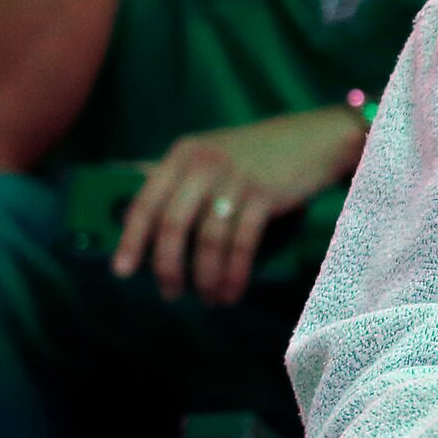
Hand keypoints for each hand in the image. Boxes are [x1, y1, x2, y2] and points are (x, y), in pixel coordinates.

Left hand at [112, 106, 365, 304]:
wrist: (314, 139)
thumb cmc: (258, 154)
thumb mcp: (212, 154)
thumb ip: (178, 180)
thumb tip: (135, 219)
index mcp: (182, 155)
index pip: (146, 201)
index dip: (131, 240)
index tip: (122, 272)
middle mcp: (203, 164)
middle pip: (174, 225)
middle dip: (168, 267)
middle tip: (170, 293)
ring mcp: (234, 179)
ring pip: (209, 240)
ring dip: (206, 277)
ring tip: (208, 299)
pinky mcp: (264, 195)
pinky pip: (242, 244)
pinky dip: (234, 273)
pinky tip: (232, 291)